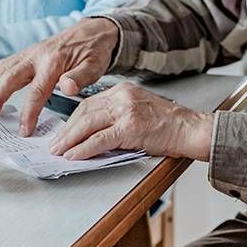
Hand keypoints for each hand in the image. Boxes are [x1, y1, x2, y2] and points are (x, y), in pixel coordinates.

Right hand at [0, 17, 117, 135]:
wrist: (93, 31)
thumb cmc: (94, 51)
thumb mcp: (95, 65)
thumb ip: (80, 78)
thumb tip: (67, 88)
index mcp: (53, 62)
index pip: (37, 91)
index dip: (28, 112)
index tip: (24, 130)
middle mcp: (36, 56)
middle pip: (10, 78)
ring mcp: (29, 53)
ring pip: (2, 69)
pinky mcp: (26, 53)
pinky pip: (5, 65)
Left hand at [48, 82, 212, 160]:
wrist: (191, 129)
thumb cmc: (169, 125)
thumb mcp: (139, 110)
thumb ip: (117, 116)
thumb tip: (92, 134)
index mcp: (123, 90)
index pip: (89, 103)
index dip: (72, 120)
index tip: (63, 133)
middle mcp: (122, 96)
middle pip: (84, 112)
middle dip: (66, 131)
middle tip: (55, 146)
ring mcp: (126, 110)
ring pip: (88, 124)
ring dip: (70, 141)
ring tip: (59, 153)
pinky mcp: (131, 127)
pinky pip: (100, 139)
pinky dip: (84, 149)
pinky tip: (74, 156)